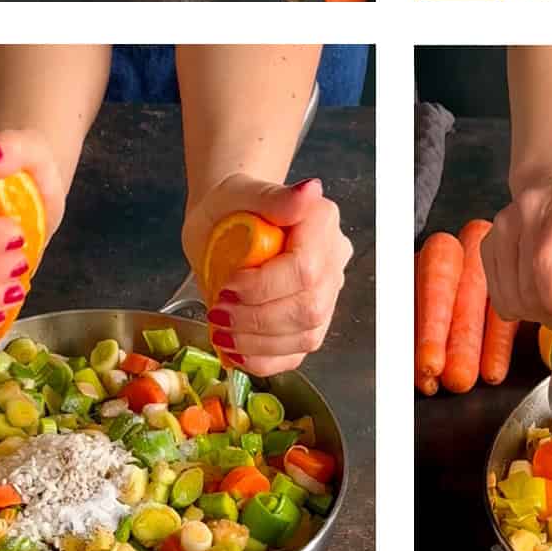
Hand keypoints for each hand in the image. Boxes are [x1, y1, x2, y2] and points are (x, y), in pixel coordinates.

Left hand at [182, 175, 351, 374]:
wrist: (225, 222)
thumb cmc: (231, 205)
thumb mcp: (239, 192)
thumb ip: (274, 196)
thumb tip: (309, 190)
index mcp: (321, 223)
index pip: (306, 269)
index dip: (264, 287)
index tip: (228, 287)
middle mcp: (332, 260)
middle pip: (310, 308)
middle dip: (257, 319)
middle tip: (218, 313)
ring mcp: (326, 294)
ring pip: (306, 336)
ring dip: (256, 343)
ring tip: (221, 331)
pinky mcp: (309, 322)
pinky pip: (296, 354)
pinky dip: (262, 360)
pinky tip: (235, 350)